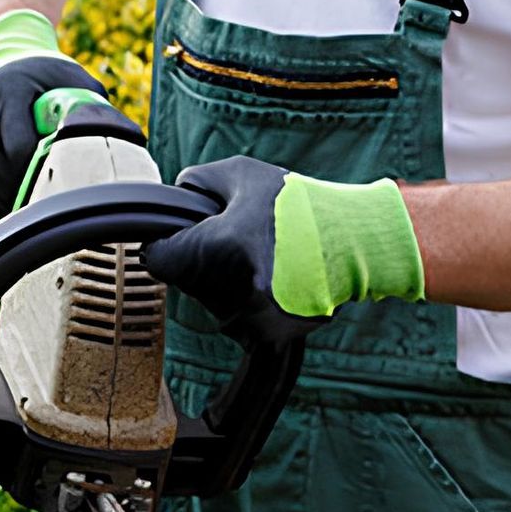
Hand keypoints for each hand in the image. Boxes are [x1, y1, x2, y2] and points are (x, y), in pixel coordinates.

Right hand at [0, 53, 110, 213]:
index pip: (17, 147)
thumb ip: (95, 107)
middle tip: (46, 207)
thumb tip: (130, 138)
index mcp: (10, 90)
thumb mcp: (75, 80)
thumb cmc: (49, 77)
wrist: (6, 62)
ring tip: (27, 208)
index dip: (36, 174)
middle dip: (21, 192)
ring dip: (2, 199)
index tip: (55, 185)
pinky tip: (4, 199)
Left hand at [142, 157, 423, 336]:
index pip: (156, 259)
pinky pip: (238, 319)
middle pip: (186, 281)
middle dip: (200, 260)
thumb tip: (174, 197)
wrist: (354, 243)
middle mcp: (229, 291)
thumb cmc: (297, 205)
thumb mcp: (241, 174)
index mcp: (216, 249)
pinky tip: (273, 279)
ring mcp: (249, 319)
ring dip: (223, 283)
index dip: (163, 244)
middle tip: (235, 239)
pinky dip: (248, 303)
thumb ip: (196, 182)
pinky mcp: (267, 336)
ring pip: (211, 303)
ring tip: (260, 257)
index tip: (176, 237)